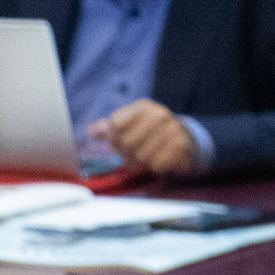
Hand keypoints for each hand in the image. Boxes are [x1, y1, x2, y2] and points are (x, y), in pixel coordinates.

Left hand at [83, 99, 197, 175]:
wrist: (184, 138)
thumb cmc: (149, 133)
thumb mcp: (129, 125)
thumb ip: (108, 128)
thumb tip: (90, 131)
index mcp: (143, 107)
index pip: (115, 126)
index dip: (113, 139)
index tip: (117, 143)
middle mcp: (159, 114)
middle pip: (127, 142)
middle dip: (125, 153)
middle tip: (130, 154)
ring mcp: (172, 129)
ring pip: (141, 155)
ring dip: (139, 161)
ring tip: (144, 157)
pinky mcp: (181, 146)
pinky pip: (157, 164)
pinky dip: (154, 166)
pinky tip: (157, 160)